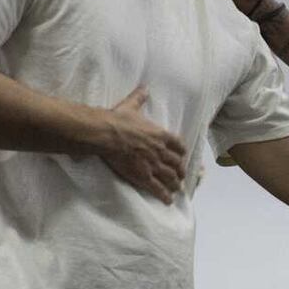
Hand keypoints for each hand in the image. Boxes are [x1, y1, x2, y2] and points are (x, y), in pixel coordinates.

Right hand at [99, 87, 187, 204]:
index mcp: (160, 134)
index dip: (181, 152)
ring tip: (177, 189)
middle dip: (180, 171)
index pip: (178, 145)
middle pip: (176, 163)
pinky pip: (157, 188)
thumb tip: (144, 87)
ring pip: (170, 177)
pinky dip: (164, 195)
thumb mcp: (131, 106)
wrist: (106, 134)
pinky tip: (168, 201)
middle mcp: (160, 150)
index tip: (182, 156)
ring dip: (175, 184)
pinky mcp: (143, 176)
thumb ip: (139, 97)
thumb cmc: (117, 119)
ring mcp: (153, 164)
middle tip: (181, 177)